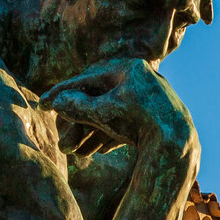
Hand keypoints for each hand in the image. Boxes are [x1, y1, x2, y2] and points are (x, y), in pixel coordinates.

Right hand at [41, 59, 196, 155]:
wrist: (177, 143)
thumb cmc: (139, 123)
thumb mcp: (103, 113)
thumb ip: (79, 106)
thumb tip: (57, 102)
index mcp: (128, 68)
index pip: (87, 79)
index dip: (62, 93)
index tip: (42, 105)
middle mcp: (141, 77)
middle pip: (100, 95)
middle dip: (78, 116)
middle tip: (59, 123)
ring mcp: (151, 96)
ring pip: (112, 112)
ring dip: (93, 131)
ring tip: (77, 151)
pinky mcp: (158, 115)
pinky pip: (128, 122)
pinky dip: (112, 134)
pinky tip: (101, 151)